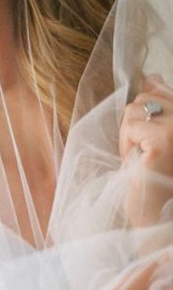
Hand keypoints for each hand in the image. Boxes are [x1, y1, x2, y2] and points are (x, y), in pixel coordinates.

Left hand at [119, 73, 172, 227]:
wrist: (156, 214)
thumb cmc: (157, 176)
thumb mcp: (157, 135)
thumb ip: (158, 104)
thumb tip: (151, 76)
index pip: (160, 89)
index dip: (145, 114)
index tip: (149, 142)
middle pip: (144, 98)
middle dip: (135, 126)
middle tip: (145, 153)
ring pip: (134, 110)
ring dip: (129, 136)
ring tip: (143, 158)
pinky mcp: (162, 141)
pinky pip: (131, 126)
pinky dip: (128, 145)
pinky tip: (140, 163)